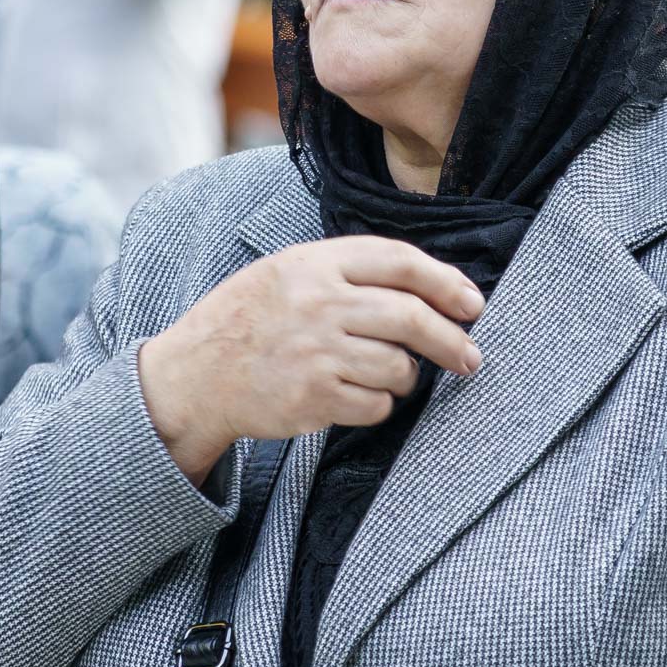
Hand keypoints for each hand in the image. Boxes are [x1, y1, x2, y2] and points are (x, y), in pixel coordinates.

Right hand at [137, 237, 484, 484]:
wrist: (194, 376)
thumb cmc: (249, 320)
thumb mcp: (287, 272)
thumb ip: (348, 271)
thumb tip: (428, 287)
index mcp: (314, 263)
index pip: (400, 262)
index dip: (447, 282)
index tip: (472, 303)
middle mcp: (318, 303)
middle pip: (411, 317)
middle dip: (452, 341)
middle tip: (470, 357)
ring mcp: (316, 352)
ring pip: (399, 367)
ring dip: (404, 376)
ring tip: (385, 375)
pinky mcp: (314, 397)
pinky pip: (377, 405)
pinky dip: (378, 404)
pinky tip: (355, 396)